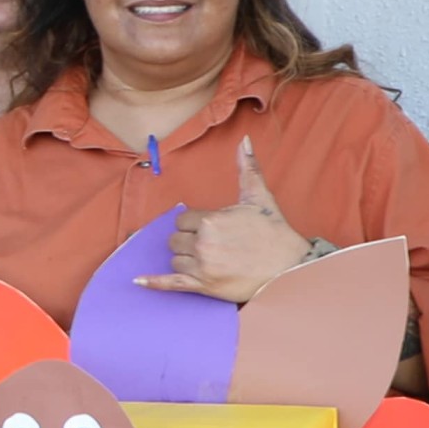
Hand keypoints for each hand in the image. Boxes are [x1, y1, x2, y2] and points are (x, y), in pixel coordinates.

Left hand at [142, 139, 324, 302]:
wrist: (290, 268)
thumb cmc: (274, 232)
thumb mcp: (259, 196)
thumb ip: (247, 168)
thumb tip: (245, 141)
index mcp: (211, 220)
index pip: (182, 220)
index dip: (195, 224)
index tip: (212, 229)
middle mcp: (203, 243)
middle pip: (175, 239)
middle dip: (189, 240)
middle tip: (212, 244)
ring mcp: (202, 266)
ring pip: (175, 259)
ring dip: (186, 259)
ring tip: (210, 259)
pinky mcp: (204, 286)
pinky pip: (171, 283)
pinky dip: (154, 282)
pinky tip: (138, 280)